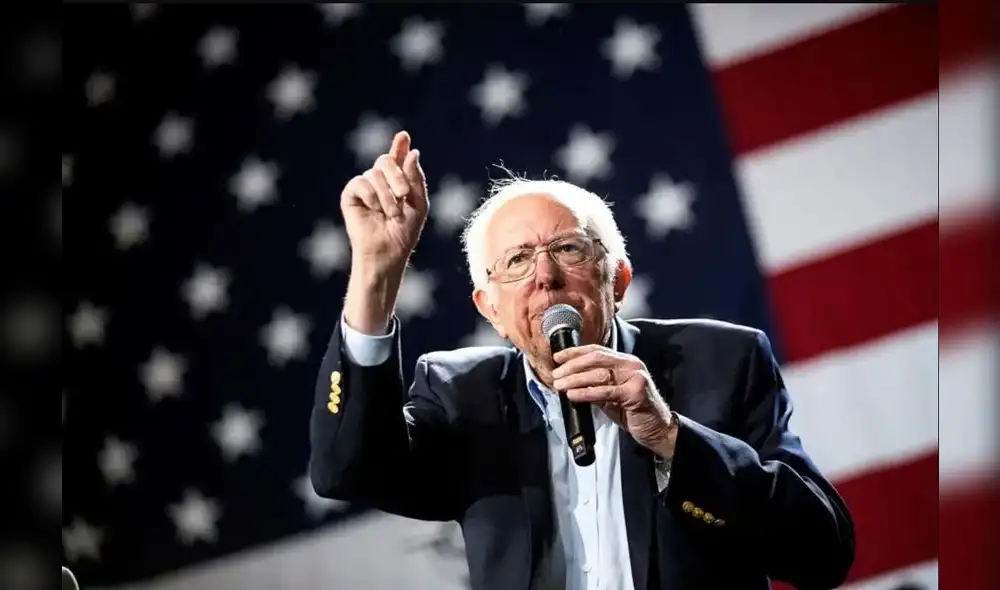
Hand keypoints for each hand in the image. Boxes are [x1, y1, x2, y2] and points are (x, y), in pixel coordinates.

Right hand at [341, 131, 428, 271]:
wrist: (388, 253)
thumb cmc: (404, 233)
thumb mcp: (418, 204)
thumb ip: (415, 178)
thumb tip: (412, 152)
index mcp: (397, 181)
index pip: (398, 157)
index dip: (399, 145)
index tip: (403, 136)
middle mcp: (380, 181)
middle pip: (386, 160)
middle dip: (397, 175)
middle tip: (403, 195)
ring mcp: (364, 187)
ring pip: (375, 173)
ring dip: (387, 195)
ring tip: (392, 214)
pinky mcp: (351, 195)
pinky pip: (361, 182)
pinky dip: (372, 196)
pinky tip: (375, 210)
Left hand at [551, 345, 677, 457]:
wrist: (657, 429)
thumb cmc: (633, 412)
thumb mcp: (611, 395)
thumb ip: (595, 385)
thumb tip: (569, 381)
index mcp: (625, 362)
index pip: (596, 350)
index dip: (575, 352)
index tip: (557, 357)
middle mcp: (631, 365)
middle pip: (595, 358)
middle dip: (571, 366)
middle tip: (556, 374)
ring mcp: (635, 377)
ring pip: (598, 374)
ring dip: (574, 379)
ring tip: (560, 385)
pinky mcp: (635, 392)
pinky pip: (605, 391)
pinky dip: (586, 392)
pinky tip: (573, 395)